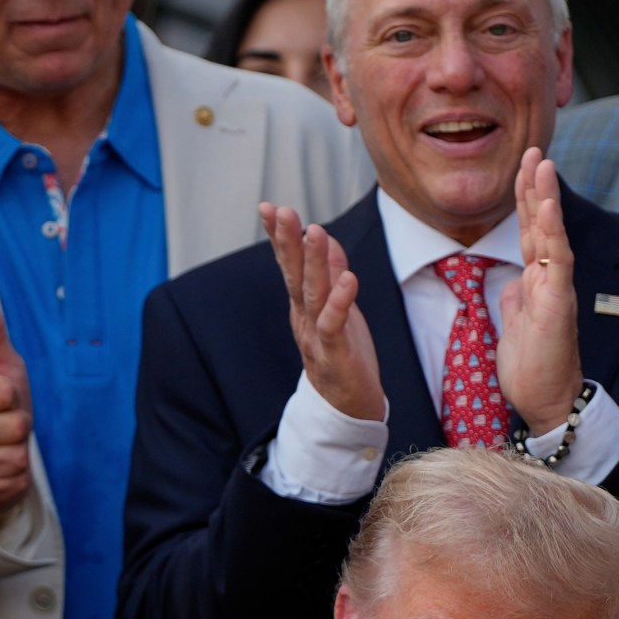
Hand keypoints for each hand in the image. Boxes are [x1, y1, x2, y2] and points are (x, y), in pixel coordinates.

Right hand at [0, 287, 33, 532]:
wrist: (0, 456)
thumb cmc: (2, 406)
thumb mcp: (2, 366)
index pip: (3, 391)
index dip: (14, 396)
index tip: (3, 399)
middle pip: (15, 426)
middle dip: (21, 426)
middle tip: (7, 426)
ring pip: (15, 456)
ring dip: (20, 452)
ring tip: (5, 447)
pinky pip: (12, 482)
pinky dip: (16, 477)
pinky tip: (2, 470)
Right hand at [264, 203, 383, 421]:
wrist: (349, 410)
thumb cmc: (344, 357)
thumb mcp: (338, 309)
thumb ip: (332, 275)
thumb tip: (327, 239)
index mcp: (303, 307)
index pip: (290, 266)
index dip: (279, 238)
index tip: (268, 208)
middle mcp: (304, 318)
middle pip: (294, 275)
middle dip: (286, 242)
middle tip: (280, 211)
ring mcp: (317, 337)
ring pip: (313, 295)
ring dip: (313, 262)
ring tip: (313, 231)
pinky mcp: (336, 355)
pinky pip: (335, 326)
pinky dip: (340, 303)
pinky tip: (347, 279)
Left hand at [495, 149, 582, 437]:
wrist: (547, 402)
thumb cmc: (533, 368)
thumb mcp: (515, 326)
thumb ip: (516, 299)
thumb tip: (512, 283)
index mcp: (536, 281)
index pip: (528, 232)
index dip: (524, 199)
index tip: (523, 167)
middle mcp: (549, 279)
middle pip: (539, 223)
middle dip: (535, 185)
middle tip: (534, 148)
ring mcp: (555, 289)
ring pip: (550, 234)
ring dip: (545, 198)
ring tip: (543, 164)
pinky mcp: (558, 304)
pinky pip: (556, 262)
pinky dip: (552, 233)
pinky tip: (547, 207)